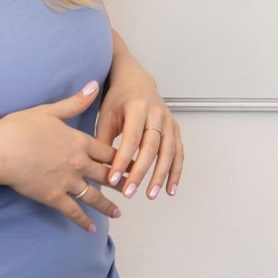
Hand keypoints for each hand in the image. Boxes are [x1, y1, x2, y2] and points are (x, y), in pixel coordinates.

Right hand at [0, 81, 120, 231]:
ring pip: (94, 196)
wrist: (0, 150)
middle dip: (122, 181)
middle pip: (107, 174)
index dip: (123, 157)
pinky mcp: (53, 197)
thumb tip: (94, 85)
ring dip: (107, 206)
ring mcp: (67, 181)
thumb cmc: (20, 127)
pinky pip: (73, 211)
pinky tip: (91, 229)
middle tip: (134, 187)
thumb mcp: (50, 110)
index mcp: (79, 142)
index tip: (135, 162)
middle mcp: (78, 162)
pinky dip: (83, 221)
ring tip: (118, 213)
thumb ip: (76, 102)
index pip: (108, 151)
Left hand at [97, 61, 183, 200]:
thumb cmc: (118, 100)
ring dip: (160, 176)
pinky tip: (169, 189)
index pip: (131, 138)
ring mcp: (169, 122)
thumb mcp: (106, 115)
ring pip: (169, 152)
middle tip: (129, 192)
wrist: (136, 82)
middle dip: (140, 172)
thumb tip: (98, 170)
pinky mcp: (175, 129)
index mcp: (137, 108)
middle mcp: (157, 114)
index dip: (122, 160)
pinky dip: (175, 172)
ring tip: (150, 195)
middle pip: (151, 147)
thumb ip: (103, 141)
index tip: (113, 179)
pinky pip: (179, 153)